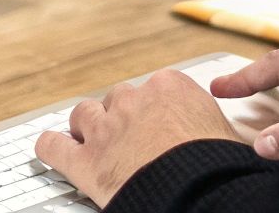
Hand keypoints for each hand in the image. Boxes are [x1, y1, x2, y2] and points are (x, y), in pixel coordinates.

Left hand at [35, 70, 240, 207]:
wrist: (197, 191)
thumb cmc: (217, 166)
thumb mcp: (226, 135)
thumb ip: (210, 125)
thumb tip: (228, 140)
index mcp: (170, 88)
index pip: (153, 88)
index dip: (152, 109)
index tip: (155, 121)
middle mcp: (134, 102)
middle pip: (117, 99)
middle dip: (120, 117)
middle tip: (128, 137)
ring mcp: (106, 129)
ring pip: (83, 115)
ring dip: (86, 127)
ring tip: (91, 140)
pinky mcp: (86, 161)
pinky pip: (53, 147)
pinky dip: (51, 148)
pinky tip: (52, 150)